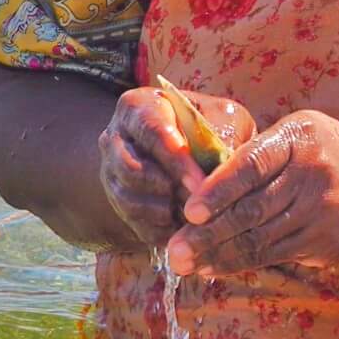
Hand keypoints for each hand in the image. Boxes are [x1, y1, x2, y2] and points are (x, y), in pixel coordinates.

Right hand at [98, 86, 256, 248]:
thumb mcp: (223, 118)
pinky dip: (161, 230)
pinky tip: (187, 232)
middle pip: (132, 169)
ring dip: (163, 213)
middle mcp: (115, 137)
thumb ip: (226, 134)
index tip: (200, 183)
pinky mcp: (117, 201)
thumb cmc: (212, 125)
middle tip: (200, 205)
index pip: (151, 131)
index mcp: (139, 106)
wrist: (192, 145)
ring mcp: (111, 171)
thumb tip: (226, 163)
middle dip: (169, 190)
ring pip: (129, 199)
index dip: (175, 160)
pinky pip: (133, 222)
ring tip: (196, 218)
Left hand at [164, 110, 338, 275]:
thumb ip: (256, 153)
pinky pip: (274, 255)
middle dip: (208, 234)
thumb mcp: (297, 133)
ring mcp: (320, 212)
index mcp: (299, 138)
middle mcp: (312, 175)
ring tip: (185, 264)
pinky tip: (213, 268)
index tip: (189, 211)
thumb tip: (199, 185)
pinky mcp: (323, 242)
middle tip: (174, 251)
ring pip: (259, 239)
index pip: (252, 165)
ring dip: (217, 255)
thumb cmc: (324, 152)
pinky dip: (239, 263)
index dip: (219, 190)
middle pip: (251, 210)